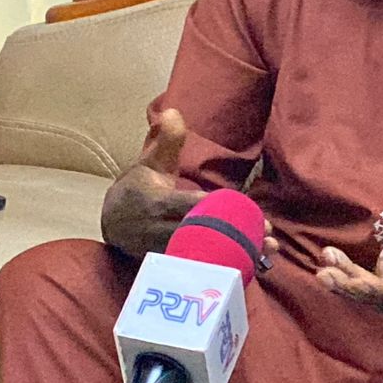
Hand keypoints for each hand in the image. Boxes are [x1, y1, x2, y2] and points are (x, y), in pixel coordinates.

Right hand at [101, 108, 278, 259]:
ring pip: (204, 257)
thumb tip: (173, 112)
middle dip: (234, 236)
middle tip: (268, 234)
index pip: (183, 206)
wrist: (113, 223)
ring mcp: (166, 253)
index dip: (209, 208)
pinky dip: (227, 268)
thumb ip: (166, 141)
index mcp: (155, 203)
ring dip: (237, 256)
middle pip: (200, 236)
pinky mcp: (172, 267)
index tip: (236, 207)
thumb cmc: (138, 188)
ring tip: (268, 254)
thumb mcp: (149, 163)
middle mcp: (159, 231)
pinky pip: (201, 270)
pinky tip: (254, 266)